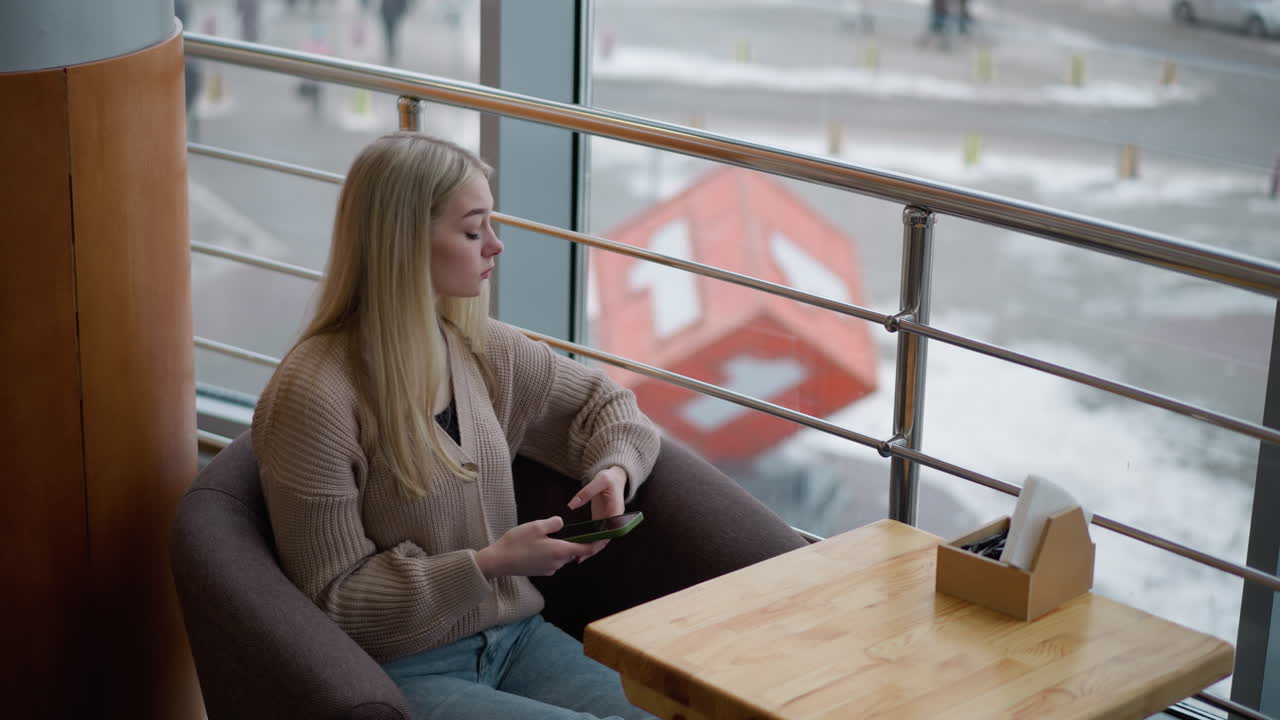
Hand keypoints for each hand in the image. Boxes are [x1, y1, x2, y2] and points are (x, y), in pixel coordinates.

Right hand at [475, 517, 591, 578]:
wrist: (498, 561)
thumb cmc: (516, 543)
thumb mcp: (536, 526)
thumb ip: (553, 523)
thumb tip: (561, 523)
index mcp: (560, 551)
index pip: (586, 549)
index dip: (596, 543)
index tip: (604, 537)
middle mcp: (558, 563)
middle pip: (574, 552)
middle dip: (573, 541)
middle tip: (568, 529)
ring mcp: (549, 569)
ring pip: (562, 556)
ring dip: (560, 546)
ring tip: (546, 535)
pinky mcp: (541, 572)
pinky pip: (552, 560)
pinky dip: (551, 552)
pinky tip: (537, 545)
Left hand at [567, 466, 627, 560]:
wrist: (615, 477)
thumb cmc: (608, 478)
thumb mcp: (599, 481)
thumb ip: (586, 492)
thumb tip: (572, 505)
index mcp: (616, 511)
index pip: (610, 529)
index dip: (601, 539)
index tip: (590, 547)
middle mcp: (614, 519)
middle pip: (606, 538)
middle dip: (594, 549)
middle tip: (580, 557)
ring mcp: (607, 521)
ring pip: (601, 539)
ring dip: (591, 549)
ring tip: (577, 558)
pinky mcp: (601, 521)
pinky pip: (596, 535)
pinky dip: (589, 543)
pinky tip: (578, 549)